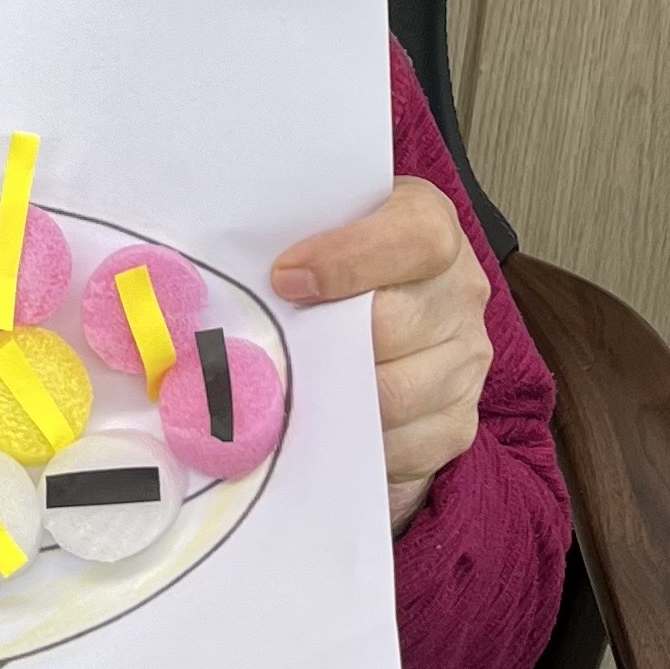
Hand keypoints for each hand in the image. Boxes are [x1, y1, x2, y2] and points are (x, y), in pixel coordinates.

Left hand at [271, 177, 493, 533]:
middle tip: (272, 347)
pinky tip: (322, 422)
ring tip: (290, 386)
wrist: (383, 307)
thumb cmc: (335, 262)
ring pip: (397, 392)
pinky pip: (406, 444)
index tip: (285, 280)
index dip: (349, 260)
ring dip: (336, 395)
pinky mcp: (458, 421)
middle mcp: (461, 290)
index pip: (415, 238)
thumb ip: (287, 233)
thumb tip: (202, 262)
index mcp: (431, 224)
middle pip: (397, 325)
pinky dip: (355, 438)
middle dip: (327, 341)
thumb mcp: (319, 226)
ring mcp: (467, 359)